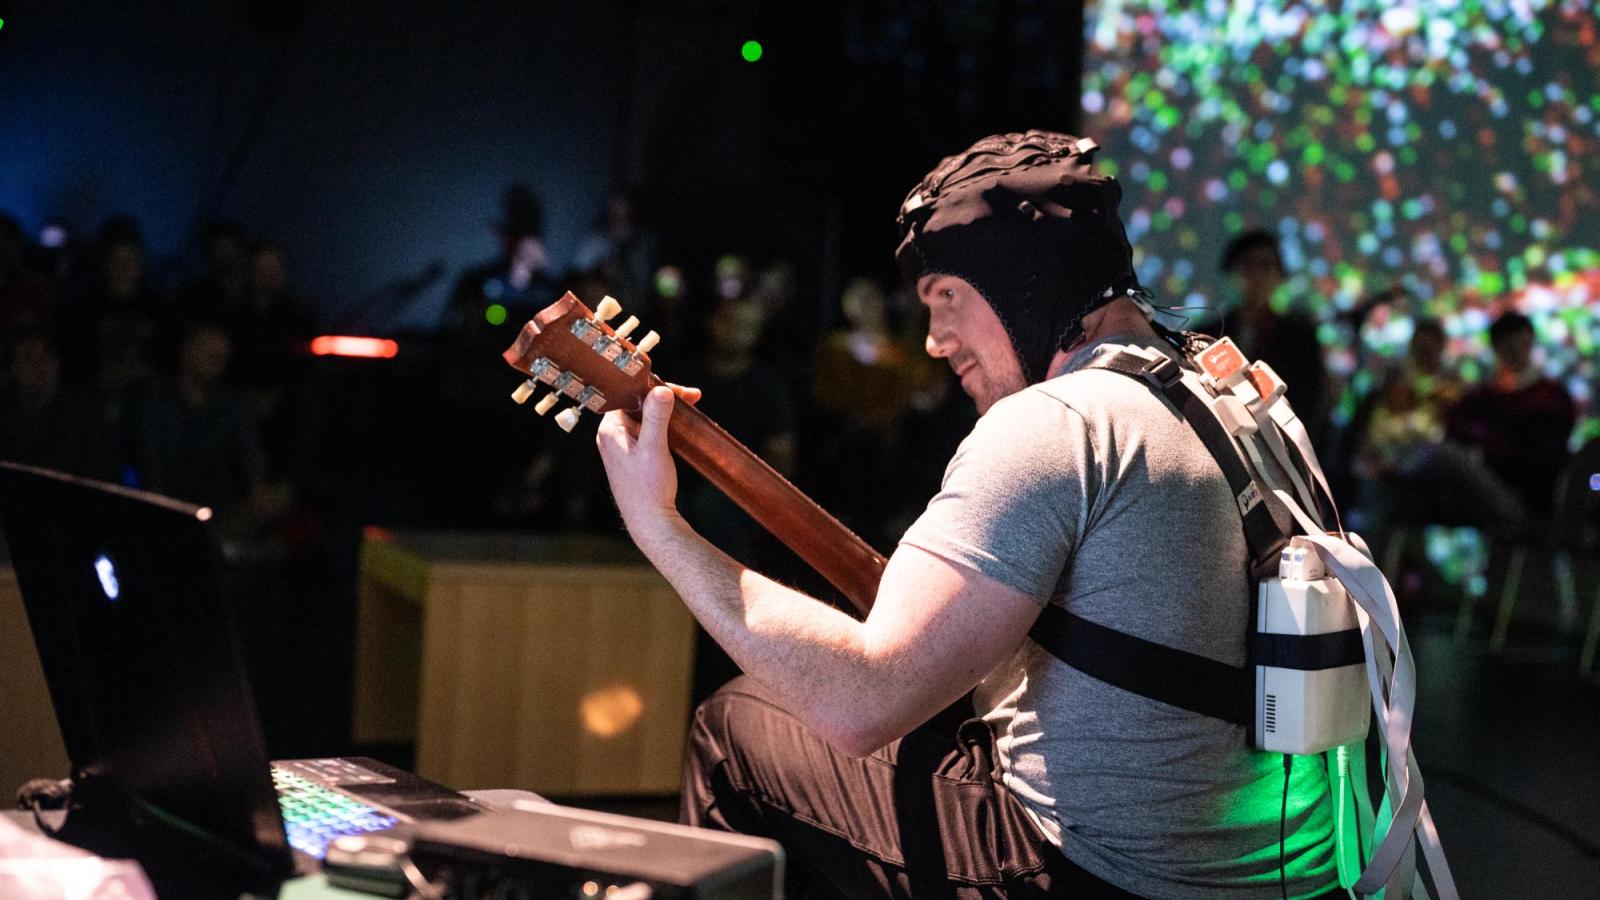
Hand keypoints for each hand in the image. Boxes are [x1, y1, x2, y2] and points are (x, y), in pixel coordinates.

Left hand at [596, 384, 699, 535]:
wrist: (650, 521)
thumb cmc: (648, 488)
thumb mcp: (654, 449)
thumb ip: (656, 418)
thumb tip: (661, 390)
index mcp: (610, 430)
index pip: (629, 395)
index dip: (654, 388)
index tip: (679, 391)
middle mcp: (612, 435)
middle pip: (638, 403)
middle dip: (664, 397)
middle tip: (692, 397)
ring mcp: (622, 445)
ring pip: (644, 416)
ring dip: (666, 409)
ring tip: (689, 405)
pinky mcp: (633, 455)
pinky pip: (647, 429)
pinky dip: (664, 423)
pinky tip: (679, 423)